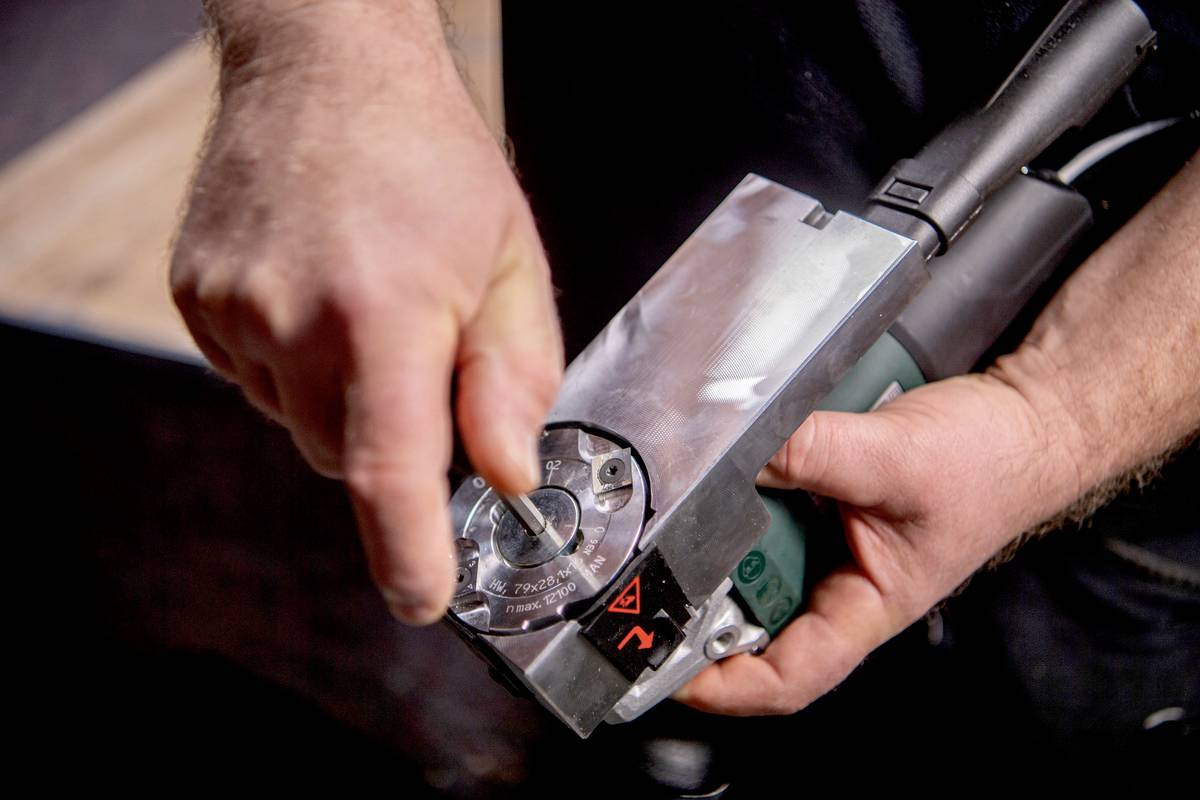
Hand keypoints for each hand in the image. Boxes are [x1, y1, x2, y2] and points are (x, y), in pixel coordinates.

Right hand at [170, 2, 561, 622]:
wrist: (327, 66)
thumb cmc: (431, 157)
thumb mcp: (508, 262)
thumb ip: (513, 379)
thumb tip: (506, 474)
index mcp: (383, 312)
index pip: (390, 471)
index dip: (408, 551)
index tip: (422, 596)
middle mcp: (292, 318)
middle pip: (343, 455)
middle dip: (391, 435)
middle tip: (419, 353)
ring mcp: (231, 310)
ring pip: (296, 421)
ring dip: (340, 395)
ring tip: (367, 300)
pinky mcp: (197, 299)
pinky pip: (255, 378)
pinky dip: (295, 363)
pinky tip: (319, 294)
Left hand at [676, 368, 1083, 713]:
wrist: (1020, 417)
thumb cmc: (989, 461)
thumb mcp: (891, 456)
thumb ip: (808, 451)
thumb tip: (728, 452)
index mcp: (867, 605)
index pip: (786, 676)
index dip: (721, 686)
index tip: (668, 667)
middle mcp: (841, 583)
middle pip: (748, 612)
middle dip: (702, 584)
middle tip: (659, 548)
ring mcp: (826, 544)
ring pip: (748, 550)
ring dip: (720, 523)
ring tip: (705, 484)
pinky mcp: (819, 502)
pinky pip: (762, 502)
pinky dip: (742, 483)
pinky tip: (740, 456)